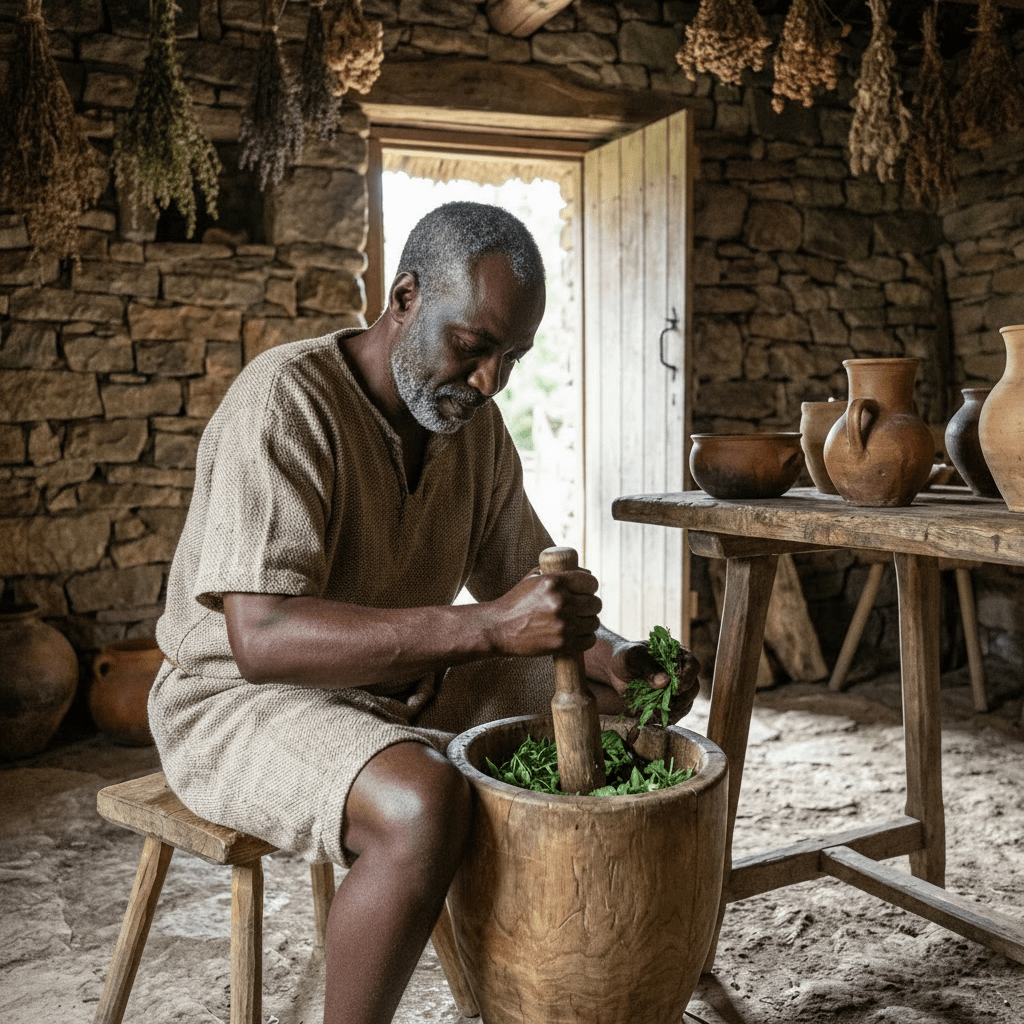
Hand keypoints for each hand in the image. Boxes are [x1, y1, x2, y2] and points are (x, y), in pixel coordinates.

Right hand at [485, 566, 601, 657]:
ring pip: (594, 622)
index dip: (589, 587)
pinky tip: (576, 635)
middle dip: (589, 606)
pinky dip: (585, 638)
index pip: (591, 582)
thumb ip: (558, 573)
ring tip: (576, 623)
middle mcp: (561, 601)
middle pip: (595, 604)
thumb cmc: (515, 602)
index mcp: (554, 582)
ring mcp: (563, 624)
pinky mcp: (562, 644)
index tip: (584, 592)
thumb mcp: (533, 578)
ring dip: (587, 623)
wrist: (497, 628)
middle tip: (580, 609)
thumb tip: (586, 574)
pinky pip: (589, 640)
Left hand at [608, 640, 700, 722]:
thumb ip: (647, 666)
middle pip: (693, 689)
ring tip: (652, 711)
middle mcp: (681, 674)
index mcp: (677, 656)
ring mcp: (676, 691)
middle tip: (661, 704)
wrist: (617, 672)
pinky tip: (650, 716)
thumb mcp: (632, 657)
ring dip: (671, 711)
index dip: (687, 678)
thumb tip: (664, 680)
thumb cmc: (627, 658)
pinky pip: (674, 715)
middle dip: (679, 699)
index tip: (675, 689)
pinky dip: (664, 718)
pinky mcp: (669, 705)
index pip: (692, 666)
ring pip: (685, 705)